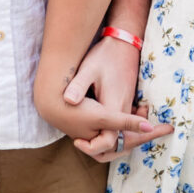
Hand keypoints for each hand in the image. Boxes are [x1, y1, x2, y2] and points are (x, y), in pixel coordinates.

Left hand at [65, 37, 172, 160]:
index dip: (94, 147)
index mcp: (113, 105)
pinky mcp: (125, 100)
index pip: (109, 139)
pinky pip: (121, 125)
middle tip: (77, 144)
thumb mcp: (89, 68)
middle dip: (99, 150)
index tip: (76, 142)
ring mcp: (126, 105)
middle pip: (117, 143)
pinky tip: (93, 125)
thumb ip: (79, 85)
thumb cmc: (105, 55)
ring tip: (82, 139)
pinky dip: (111, 131)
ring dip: (105, 142)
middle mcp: (122, 109)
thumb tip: (68, 101)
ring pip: (120, 135)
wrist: (124, 42)